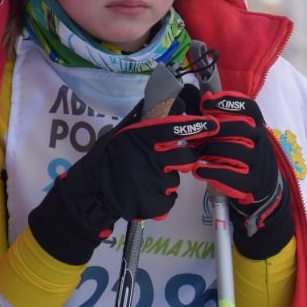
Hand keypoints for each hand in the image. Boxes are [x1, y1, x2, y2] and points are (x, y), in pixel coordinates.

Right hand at [28, 85, 213, 263]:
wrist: (92, 191)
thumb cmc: (109, 159)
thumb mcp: (123, 134)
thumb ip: (146, 122)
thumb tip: (175, 103)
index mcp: (141, 138)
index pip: (174, 129)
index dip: (195, 126)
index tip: (213, 124)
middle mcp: (149, 159)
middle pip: (185, 158)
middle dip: (183, 159)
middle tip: (169, 161)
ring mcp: (152, 183)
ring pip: (175, 180)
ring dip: (166, 180)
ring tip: (145, 179)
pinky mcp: (153, 204)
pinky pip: (170, 199)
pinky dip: (162, 198)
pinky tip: (145, 192)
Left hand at [194, 92, 293, 256]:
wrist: (266, 194)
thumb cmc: (246, 162)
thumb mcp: (243, 140)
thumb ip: (225, 122)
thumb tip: (201, 98)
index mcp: (259, 129)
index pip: (250, 109)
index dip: (229, 102)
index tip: (206, 103)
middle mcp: (262, 144)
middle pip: (238, 127)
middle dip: (212, 130)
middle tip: (195, 137)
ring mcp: (259, 164)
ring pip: (232, 150)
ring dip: (209, 151)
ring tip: (195, 155)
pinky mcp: (252, 184)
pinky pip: (230, 174)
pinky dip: (212, 171)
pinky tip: (199, 170)